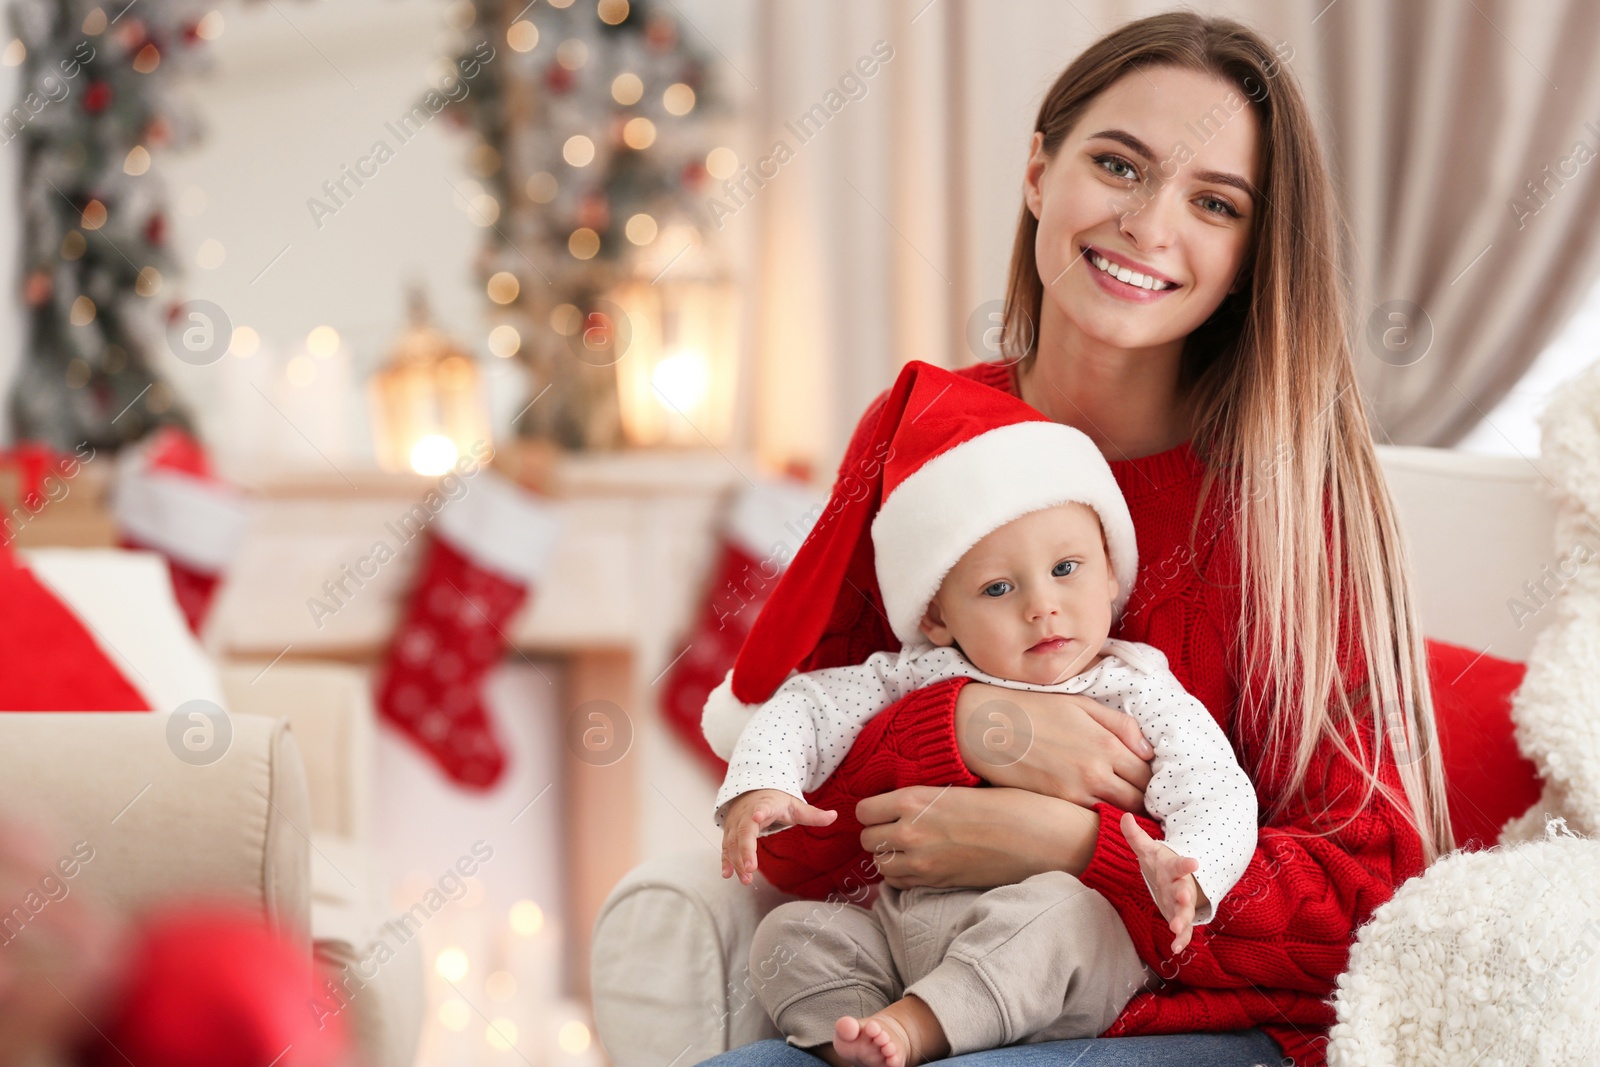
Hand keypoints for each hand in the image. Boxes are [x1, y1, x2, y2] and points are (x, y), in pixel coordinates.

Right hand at [720, 789, 836, 884]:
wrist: (751, 791)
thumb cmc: (776, 801)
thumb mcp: (795, 806)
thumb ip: (813, 815)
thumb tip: (835, 815)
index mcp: (765, 805)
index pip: (762, 808)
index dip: (760, 812)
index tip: (756, 816)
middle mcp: (746, 814)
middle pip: (744, 831)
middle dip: (745, 850)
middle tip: (751, 869)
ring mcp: (735, 823)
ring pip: (733, 842)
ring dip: (737, 861)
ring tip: (745, 879)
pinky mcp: (729, 833)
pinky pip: (726, 847)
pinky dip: (726, 860)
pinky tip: (727, 875)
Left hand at [856, 785, 1099, 888]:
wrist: (1041, 840)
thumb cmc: (1011, 804)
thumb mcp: (963, 787)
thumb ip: (928, 797)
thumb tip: (907, 801)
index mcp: (915, 799)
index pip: (864, 810)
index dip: (873, 810)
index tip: (884, 809)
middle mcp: (912, 832)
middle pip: (867, 839)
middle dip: (878, 834)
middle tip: (896, 828)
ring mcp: (923, 863)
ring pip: (879, 865)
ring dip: (889, 856)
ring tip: (909, 848)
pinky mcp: (938, 884)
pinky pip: (900, 884)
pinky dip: (903, 876)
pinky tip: (921, 865)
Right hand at [955, 682, 1154, 810]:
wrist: (988, 727)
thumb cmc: (1033, 709)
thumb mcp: (1081, 704)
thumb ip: (1120, 725)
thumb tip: (1147, 750)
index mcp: (1105, 744)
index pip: (1147, 773)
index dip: (1153, 778)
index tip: (1150, 778)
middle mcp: (1096, 773)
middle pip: (1138, 799)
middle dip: (1144, 799)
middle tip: (1143, 795)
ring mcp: (1076, 793)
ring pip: (1118, 813)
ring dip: (1126, 810)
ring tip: (1123, 803)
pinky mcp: (1057, 804)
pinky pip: (1091, 816)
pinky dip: (1100, 814)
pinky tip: (1096, 805)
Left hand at [1119, 812, 1206, 953]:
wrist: (1175, 880)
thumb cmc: (1161, 864)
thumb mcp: (1147, 849)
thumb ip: (1135, 835)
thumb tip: (1124, 817)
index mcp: (1173, 869)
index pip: (1180, 865)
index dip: (1186, 864)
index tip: (1194, 863)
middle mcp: (1180, 887)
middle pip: (1184, 891)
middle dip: (1185, 896)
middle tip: (1184, 899)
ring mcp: (1181, 904)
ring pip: (1185, 913)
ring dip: (1182, 921)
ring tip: (1176, 929)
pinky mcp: (1180, 918)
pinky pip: (1184, 932)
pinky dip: (1181, 940)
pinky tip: (1175, 950)